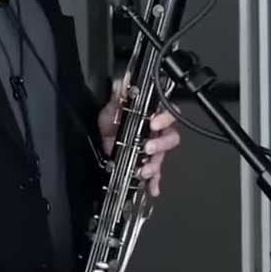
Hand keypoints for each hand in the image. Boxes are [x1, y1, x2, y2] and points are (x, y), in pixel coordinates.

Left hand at [98, 77, 182, 196]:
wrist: (100, 139)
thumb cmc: (111, 121)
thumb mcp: (112, 107)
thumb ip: (119, 96)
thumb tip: (122, 83)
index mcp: (152, 117)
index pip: (169, 114)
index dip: (165, 118)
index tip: (154, 123)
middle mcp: (156, 133)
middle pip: (170, 137)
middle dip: (161, 144)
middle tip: (148, 148)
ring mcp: (153, 150)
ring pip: (162, 157)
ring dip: (155, 165)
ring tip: (143, 170)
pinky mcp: (146, 163)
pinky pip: (154, 174)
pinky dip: (153, 182)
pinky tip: (151, 188)